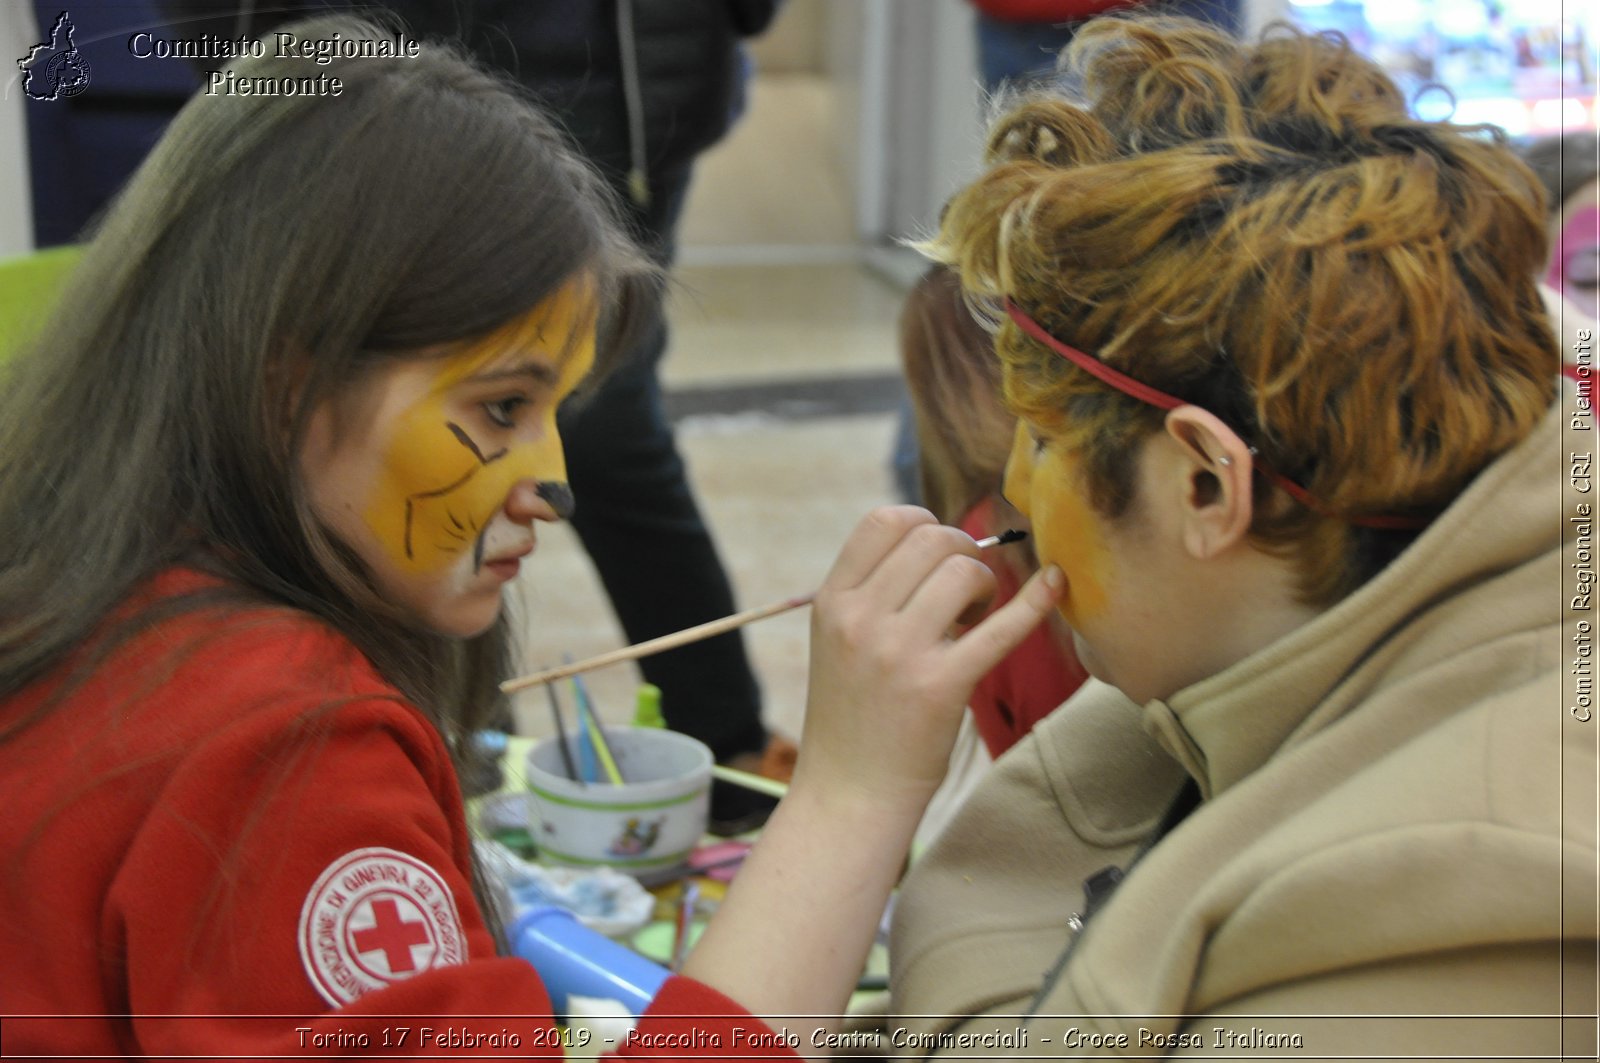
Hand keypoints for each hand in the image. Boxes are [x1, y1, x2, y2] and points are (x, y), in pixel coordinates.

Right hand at [795, 505, 1063, 810]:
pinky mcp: (940, 687)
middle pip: (932, 539)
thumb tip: (937, 540)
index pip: (884, 520)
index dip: (923, 523)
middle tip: (968, 591)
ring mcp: (898, 653)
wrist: (848, 795)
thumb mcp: (836, 641)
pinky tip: (1054, 585)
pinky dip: (1035, 601)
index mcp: (832, 602)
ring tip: (977, 617)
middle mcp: (860, 619)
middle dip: (963, 551)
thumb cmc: (852, 716)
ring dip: (985, 584)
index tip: (939, 554)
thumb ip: (871, 592)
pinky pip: (1001, 628)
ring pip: (964, 572)